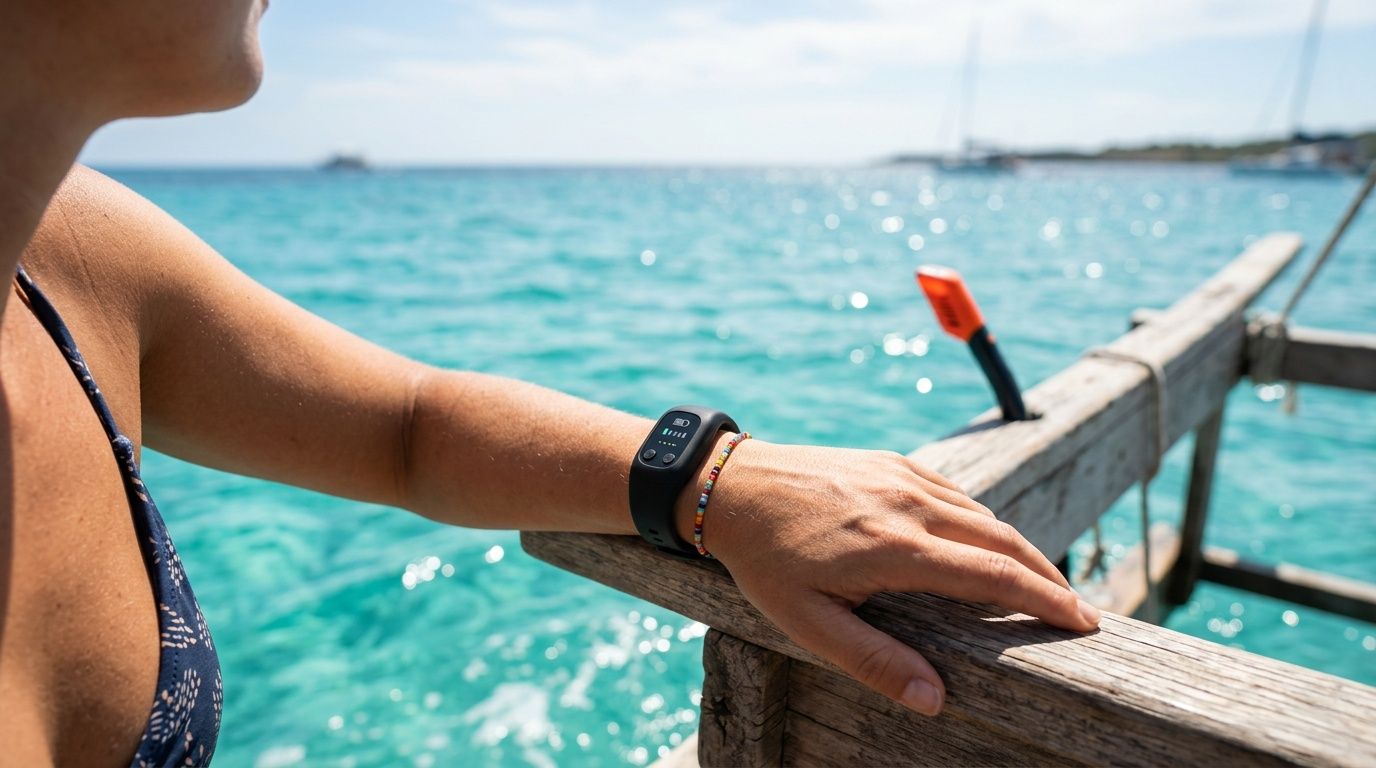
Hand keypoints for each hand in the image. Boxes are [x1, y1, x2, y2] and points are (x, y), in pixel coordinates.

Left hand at [679, 436, 1099, 715]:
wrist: (731, 484)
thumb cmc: (764, 560)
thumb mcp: (806, 621)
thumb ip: (873, 661)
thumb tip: (935, 698)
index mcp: (895, 548)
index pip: (993, 574)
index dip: (1045, 599)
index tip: (1083, 622)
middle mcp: (910, 505)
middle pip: (1003, 539)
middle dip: (1048, 577)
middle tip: (1079, 611)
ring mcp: (902, 477)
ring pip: (982, 512)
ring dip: (1019, 547)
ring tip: (1039, 584)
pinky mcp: (892, 462)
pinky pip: (954, 492)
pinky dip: (982, 520)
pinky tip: (985, 543)